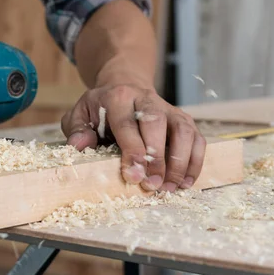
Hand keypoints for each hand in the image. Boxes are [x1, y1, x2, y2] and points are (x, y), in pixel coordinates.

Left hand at [61, 83, 205, 191]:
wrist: (123, 87)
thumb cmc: (100, 109)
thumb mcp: (80, 114)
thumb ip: (76, 129)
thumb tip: (79, 145)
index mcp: (118, 98)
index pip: (127, 124)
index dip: (132, 151)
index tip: (133, 177)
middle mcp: (146, 100)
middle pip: (157, 124)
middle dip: (156, 158)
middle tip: (151, 185)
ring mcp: (169, 109)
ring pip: (183, 131)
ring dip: (179, 162)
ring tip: (169, 188)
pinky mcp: (184, 119)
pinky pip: (197, 139)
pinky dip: (195, 162)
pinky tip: (184, 183)